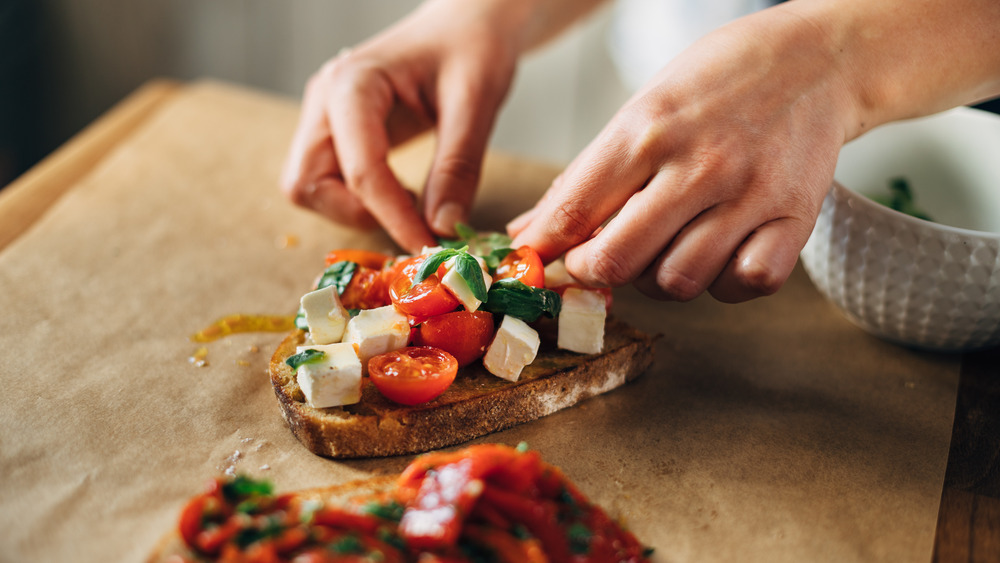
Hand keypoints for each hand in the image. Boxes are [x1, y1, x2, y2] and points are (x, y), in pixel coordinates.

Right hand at [280, 0, 519, 252]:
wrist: (466, 24)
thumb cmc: (472, 48)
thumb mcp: (476, 102)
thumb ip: (458, 166)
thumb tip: (442, 228)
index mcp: (353, 83)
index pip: (359, 170)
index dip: (392, 217)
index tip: (428, 246)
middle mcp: (325, 100)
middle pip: (306, 184)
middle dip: (357, 214)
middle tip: (413, 221)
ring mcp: (324, 117)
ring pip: (310, 188)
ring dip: (356, 210)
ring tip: (412, 202)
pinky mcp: (336, 133)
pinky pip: (329, 182)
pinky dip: (360, 201)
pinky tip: (403, 192)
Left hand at [510, 5, 855, 301]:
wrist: (817, 59)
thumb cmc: (719, 83)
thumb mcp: (641, 110)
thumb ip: (587, 178)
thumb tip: (531, 232)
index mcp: (646, 129)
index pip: (572, 210)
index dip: (543, 249)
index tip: (537, 262)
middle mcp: (697, 164)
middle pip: (618, 261)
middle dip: (594, 273)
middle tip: (600, 262)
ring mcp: (749, 194)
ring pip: (679, 282)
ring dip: (660, 280)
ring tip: (665, 250)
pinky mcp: (796, 218)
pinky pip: (746, 284)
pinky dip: (726, 283)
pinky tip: (720, 255)